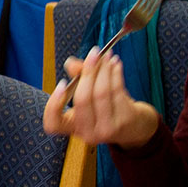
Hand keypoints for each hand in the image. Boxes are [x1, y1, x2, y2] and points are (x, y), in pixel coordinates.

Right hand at [42, 47, 160, 147]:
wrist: (135, 127)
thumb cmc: (106, 109)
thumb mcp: (89, 96)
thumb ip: (77, 77)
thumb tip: (71, 64)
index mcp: (72, 128)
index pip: (53, 123)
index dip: (54, 104)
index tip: (62, 82)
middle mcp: (87, 133)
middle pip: (82, 100)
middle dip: (88, 72)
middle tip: (93, 54)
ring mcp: (107, 129)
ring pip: (101, 92)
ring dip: (104, 69)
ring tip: (107, 56)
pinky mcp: (124, 121)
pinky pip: (117, 91)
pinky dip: (115, 73)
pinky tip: (116, 64)